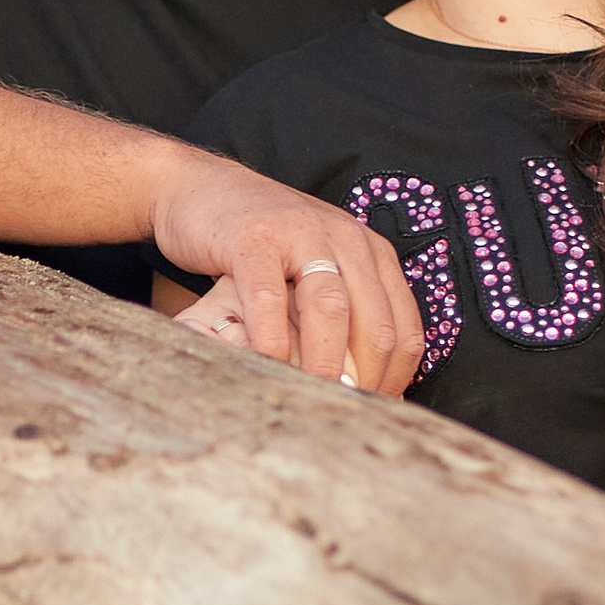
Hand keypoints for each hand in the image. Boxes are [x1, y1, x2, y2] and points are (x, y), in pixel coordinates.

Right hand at [153, 151, 423, 393]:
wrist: (201, 187)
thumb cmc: (261, 245)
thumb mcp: (317, 270)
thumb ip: (345, 315)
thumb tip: (366, 390)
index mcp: (370, 252)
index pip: (403, 327)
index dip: (394, 378)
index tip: (373, 412)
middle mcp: (346, 239)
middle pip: (375, 323)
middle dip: (365, 380)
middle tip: (344, 416)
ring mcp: (301, 235)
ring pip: (331, 308)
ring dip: (324, 363)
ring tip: (313, 398)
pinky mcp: (254, 238)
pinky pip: (270, 297)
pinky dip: (272, 337)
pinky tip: (267, 364)